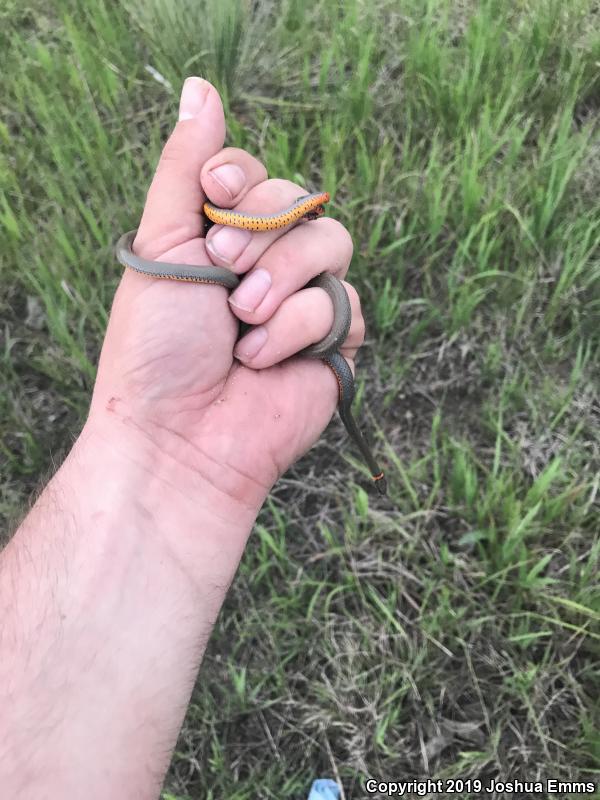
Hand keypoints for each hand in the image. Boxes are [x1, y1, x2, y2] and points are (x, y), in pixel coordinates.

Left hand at [90, 77, 364, 511]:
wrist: (180, 435)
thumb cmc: (158, 347)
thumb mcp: (162, 242)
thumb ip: (185, 166)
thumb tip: (201, 86)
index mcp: (223, 240)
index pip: (259, 175)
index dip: (245, 177)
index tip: (217, 196)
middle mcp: (267, 266)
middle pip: (303, 200)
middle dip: (261, 232)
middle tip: (222, 275)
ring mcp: (303, 302)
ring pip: (332, 243)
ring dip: (281, 279)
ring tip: (242, 324)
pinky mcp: (334, 342)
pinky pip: (344, 303)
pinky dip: (297, 329)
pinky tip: (263, 361)